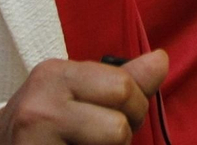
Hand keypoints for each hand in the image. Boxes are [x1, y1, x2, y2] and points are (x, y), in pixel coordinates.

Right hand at [0, 51, 167, 144]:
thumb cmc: (43, 122)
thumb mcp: (77, 92)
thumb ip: (121, 80)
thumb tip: (161, 60)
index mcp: (56, 73)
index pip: (123, 87)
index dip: (134, 108)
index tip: (117, 116)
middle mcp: (42, 102)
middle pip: (119, 125)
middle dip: (124, 136)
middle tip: (99, 139)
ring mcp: (35, 136)